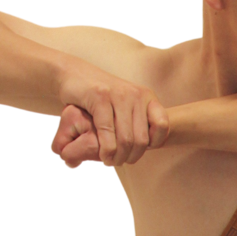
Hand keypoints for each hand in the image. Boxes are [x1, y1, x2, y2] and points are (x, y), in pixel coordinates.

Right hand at [50, 63, 169, 166]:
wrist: (74, 73)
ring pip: (126, 139)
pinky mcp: (100, 97)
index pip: (162, 125)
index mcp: (147, 96)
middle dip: (131, 157)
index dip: (153, 143)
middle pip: (142, 139)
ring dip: (118, 157)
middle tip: (121, 161)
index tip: (138, 148)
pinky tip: (103, 155)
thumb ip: (140, 122)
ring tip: (111, 161)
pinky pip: (107, 131)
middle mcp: (136, 94)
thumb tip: (151, 147)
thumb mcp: (126, 106)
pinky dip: (106, 150)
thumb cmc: (101, 98)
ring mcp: (118, 94)